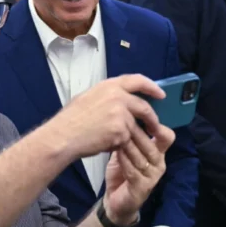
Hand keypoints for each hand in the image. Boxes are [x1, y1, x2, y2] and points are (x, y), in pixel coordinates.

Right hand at [48, 74, 165, 158]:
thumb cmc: (71, 118)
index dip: (152, 87)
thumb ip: (108, 95)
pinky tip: (109, 145)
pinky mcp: (121, 132)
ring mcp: (121, 115)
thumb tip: (120, 98)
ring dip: (135, 135)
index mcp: (110, 86)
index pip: (137, 80)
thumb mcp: (89, 96)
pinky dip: (121, 144)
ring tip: (129, 141)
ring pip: (136, 126)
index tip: (161, 94)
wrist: (64, 136)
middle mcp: (118, 97)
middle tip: (155, 125)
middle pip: (144, 106)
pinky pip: (127, 140)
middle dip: (152, 118)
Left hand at [103, 119, 174, 225]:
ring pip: (142, 157)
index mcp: (158, 152)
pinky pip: (133, 170)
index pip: (167, 137)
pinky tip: (116, 153)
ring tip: (117, 136)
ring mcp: (152, 177)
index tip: (143, 115)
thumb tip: (124, 113)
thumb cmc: (123, 171)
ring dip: (129, 146)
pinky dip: (125, 161)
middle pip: (152, 145)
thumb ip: (129, 135)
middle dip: (137, 133)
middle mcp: (159, 164)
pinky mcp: (142, 187)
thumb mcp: (126, 150)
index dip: (159, 126)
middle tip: (123, 123)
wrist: (116, 201)